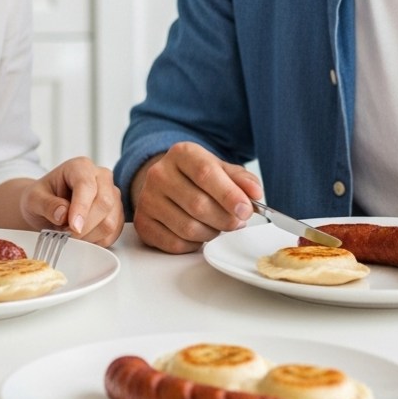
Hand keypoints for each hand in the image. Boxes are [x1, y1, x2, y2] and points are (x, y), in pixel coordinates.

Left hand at [20, 157, 123, 246]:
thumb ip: (46, 204)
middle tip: (65, 233)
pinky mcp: (117, 214)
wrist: (47, 206)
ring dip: (89, 235)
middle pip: (104, 203)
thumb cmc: (42, 198)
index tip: (72, 227)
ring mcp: (112, 195)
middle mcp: (101, 177)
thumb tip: (63, 214)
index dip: (81, 208)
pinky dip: (96, 241)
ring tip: (70, 233)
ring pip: (111, 221)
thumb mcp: (33, 199)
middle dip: (84, 226)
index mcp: (80, 167)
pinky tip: (82, 236)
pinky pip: (113, 234)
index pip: (87, 185)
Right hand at [131, 141, 262, 252]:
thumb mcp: (220, 169)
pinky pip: (175, 244)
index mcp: (181, 154)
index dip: (229, 195)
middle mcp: (159, 173)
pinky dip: (194, 244)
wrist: (166, 182)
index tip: (246, 210)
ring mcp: (147, 199)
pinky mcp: (142, 222)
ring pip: (188, 228)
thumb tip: (255, 194)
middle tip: (237, 221)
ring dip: (211, 233)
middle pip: (198, 205)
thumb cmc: (198, 178)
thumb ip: (241, 179)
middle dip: (225, 219)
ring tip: (217, 225)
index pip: (206, 174)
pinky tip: (198, 233)